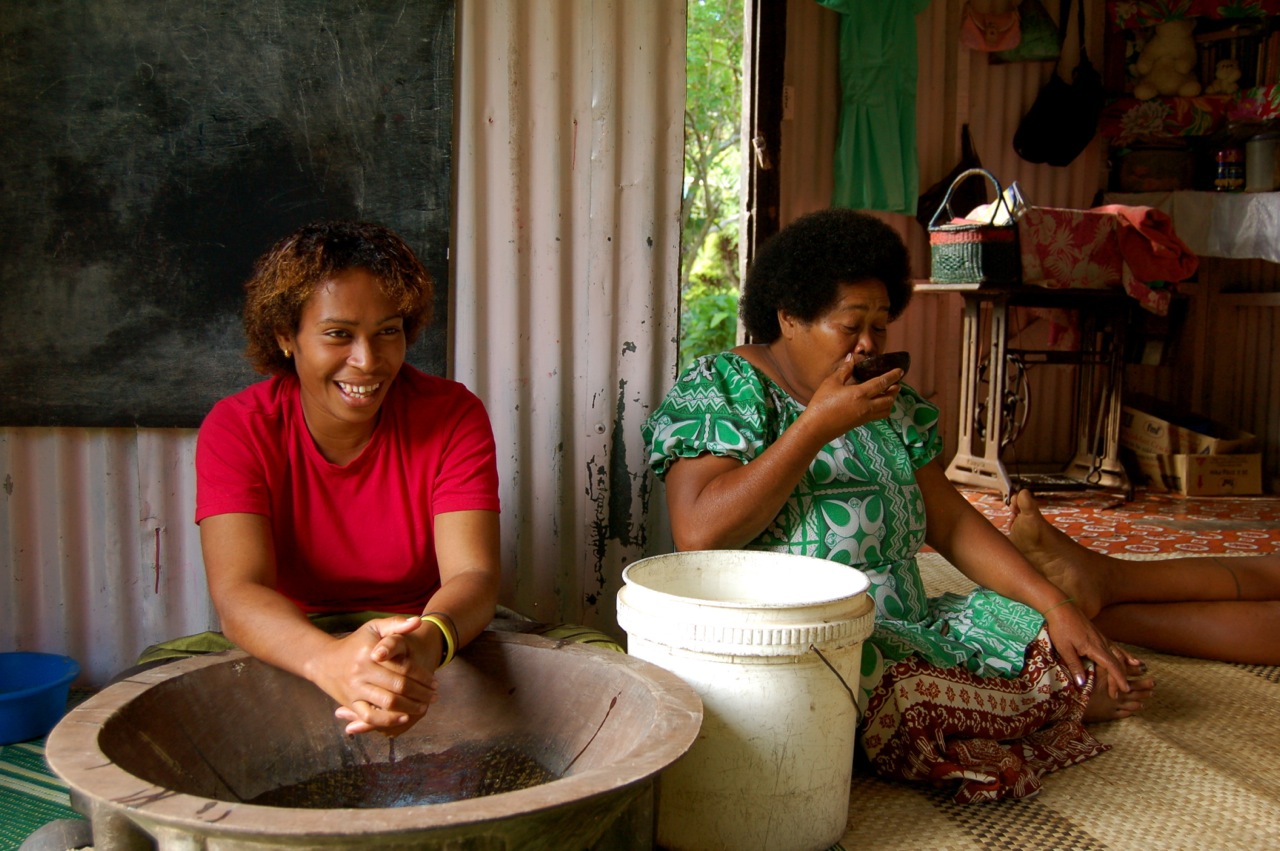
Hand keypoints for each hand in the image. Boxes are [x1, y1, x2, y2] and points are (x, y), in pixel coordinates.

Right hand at [310, 616, 441, 735]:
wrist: (323, 660)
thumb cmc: (355, 643)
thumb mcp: (373, 628)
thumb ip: (396, 624)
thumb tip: (418, 621)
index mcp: (371, 653)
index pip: (403, 667)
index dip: (422, 676)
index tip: (434, 681)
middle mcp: (362, 672)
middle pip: (398, 686)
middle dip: (421, 693)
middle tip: (434, 696)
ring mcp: (355, 689)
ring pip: (387, 703)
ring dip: (410, 707)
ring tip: (423, 707)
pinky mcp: (349, 704)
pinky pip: (370, 717)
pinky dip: (388, 720)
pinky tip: (403, 718)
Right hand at [804, 355, 902, 440]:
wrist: (817, 427)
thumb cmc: (822, 403)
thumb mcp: (831, 383)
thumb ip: (844, 370)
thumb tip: (852, 358)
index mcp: (860, 394)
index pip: (882, 383)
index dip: (892, 376)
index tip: (900, 370)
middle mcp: (867, 406)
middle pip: (889, 398)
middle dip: (895, 389)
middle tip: (896, 382)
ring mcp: (865, 416)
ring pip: (886, 409)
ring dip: (891, 400)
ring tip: (889, 393)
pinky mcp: (861, 423)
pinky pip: (879, 415)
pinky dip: (884, 408)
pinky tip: (877, 403)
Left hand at [1042, 602, 1140, 697]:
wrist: (1061, 607)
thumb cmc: (1061, 628)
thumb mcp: (1064, 649)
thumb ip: (1075, 666)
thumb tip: (1082, 684)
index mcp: (1095, 648)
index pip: (1112, 666)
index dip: (1118, 679)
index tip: (1124, 690)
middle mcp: (1103, 643)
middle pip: (1117, 663)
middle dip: (1120, 679)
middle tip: (1118, 693)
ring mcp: (1102, 638)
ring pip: (1119, 655)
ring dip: (1125, 668)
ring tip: (1130, 680)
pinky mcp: (1100, 635)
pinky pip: (1116, 648)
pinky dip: (1125, 656)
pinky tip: (1131, 660)